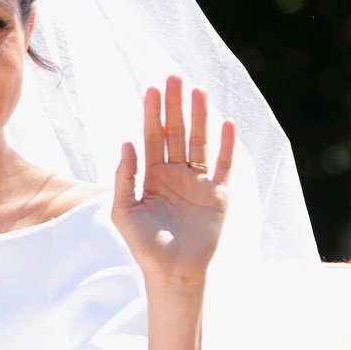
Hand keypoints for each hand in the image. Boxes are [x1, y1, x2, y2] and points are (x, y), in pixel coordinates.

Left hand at [112, 75, 234, 284]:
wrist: (171, 272)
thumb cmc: (143, 245)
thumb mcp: (124, 211)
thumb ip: (124, 178)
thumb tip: (126, 144)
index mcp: (152, 175)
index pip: (152, 136)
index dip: (152, 113)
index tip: (152, 88)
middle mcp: (176, 174)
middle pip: (176, 132)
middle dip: (175, 106)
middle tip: (175, 77)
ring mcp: (198, 183)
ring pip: (200, 142)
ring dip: (200, 117)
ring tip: (199, 91)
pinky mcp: (218, 195)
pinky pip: (224, 166)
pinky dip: (226, 146)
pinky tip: (227, 123)